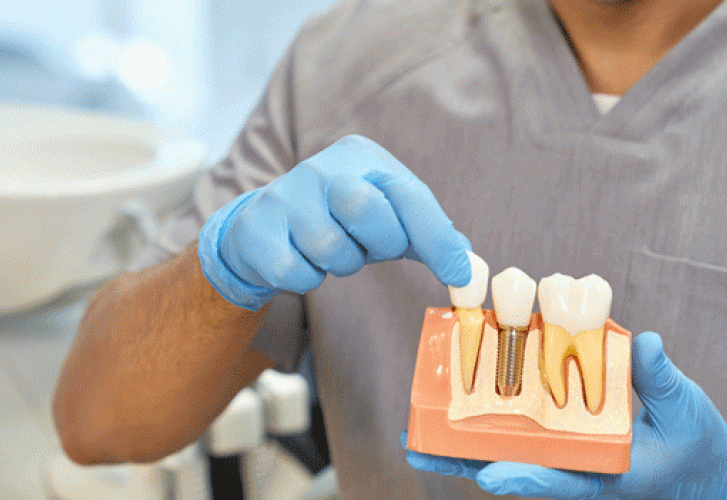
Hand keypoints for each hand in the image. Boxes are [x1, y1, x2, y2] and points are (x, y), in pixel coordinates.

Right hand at [198, 135, 470, 309]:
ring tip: (332, 251)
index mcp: (360, 156)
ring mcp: (284, 195)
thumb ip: (429, 236)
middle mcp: (320, 167)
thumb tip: (469, 264)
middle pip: (366, 208)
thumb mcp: (386, 219)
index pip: (408, 192)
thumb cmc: (338, 223)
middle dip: (378, 242)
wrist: (262, 229)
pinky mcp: (257, 230)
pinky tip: (301, 261)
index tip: (458, 274)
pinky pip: (297, 272)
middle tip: (369, 247)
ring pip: (330, 247)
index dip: (436, 236)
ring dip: (340, 264)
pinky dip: (307, 278)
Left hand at [406, 332, 726, 499]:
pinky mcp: (568, 437)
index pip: (562, 479)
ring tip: (419, 432)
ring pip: (510, 450)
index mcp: (608, 473)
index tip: (490, 475)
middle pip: (515, 466)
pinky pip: (524, 431)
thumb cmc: (699, 445)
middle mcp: (580, 465)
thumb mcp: (686, 410)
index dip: (526, 478)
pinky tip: (460, 401)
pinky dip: (493, 417)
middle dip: (466, 460)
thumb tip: (643, 343)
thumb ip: (661, 379)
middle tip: (417, 449)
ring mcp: (570, 452)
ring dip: (466, 440)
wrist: (710, 468)